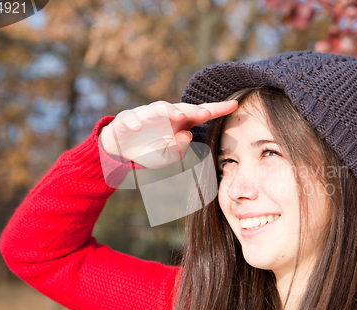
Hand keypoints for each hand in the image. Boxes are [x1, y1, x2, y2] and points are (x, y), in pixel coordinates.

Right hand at [99, 100, 237, 167]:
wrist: (122, 149)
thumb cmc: (150, 150)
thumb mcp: (166, 157)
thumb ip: (178, 150)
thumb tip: (186, 135)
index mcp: (180, 123)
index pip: (201, 114)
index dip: (217, 109)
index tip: (234, 105)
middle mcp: (166, 115)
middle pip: (183, 109)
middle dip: (195, 110)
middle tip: (207, 113)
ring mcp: (147, 114)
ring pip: (159, 108)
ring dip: (169, 112)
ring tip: (178, 116)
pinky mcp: (128, 118)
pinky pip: (131, 118)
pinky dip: (134, 121)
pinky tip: (137, 127)